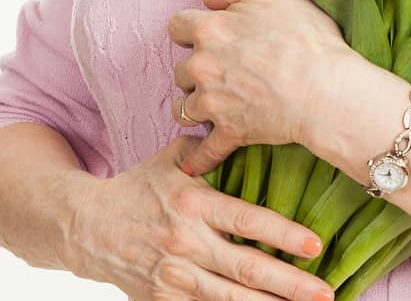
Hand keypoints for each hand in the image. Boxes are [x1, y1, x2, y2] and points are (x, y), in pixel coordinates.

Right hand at [70, 135, 334, 300]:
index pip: (246, 221)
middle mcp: (186, 242)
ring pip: (230, 299)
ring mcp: (175, 275)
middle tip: (324, 292)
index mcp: (193, 203)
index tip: (315, 245)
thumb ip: (207, 148)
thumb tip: (241, 126)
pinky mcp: (164, 298)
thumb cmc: (136, 187)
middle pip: (246, 269)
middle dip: (290, 284)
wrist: (85, 225)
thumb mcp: (169, 159)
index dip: (283, 235)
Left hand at [167, 0, 351, 177]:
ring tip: (210, 106)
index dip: (192, 29)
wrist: (328, 90)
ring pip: (183, 108)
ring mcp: (212, 103)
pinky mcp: (228, 133)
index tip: (207, 35)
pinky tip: (194, 165)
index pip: (177, 26)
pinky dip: (199, 159)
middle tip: (219, 70)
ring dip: (194, 106)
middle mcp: (202, 66)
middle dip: (196, 69)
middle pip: (179, 69)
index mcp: (209, 29)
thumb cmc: (309, 37)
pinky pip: (204, 152)